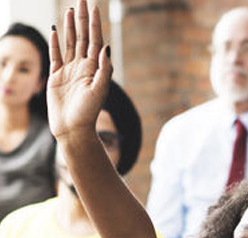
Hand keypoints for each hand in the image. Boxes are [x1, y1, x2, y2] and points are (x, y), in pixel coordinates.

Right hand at [47, 0, 111, 139]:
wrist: (73, 129)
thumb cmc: (88, 113)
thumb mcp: (100, 90)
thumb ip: (104, 69)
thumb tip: (105, 46)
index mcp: (94, 68)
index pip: (94, 40)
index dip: (94, 24)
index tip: (93, 6)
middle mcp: (82, 67)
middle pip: (82, 37)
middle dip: (82, 19)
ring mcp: (69, 71)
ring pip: (70, 43)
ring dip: (70, 27)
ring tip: (70, 10)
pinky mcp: (56, 76)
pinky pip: (55, 55)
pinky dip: (55, 42)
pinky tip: (55, 30)